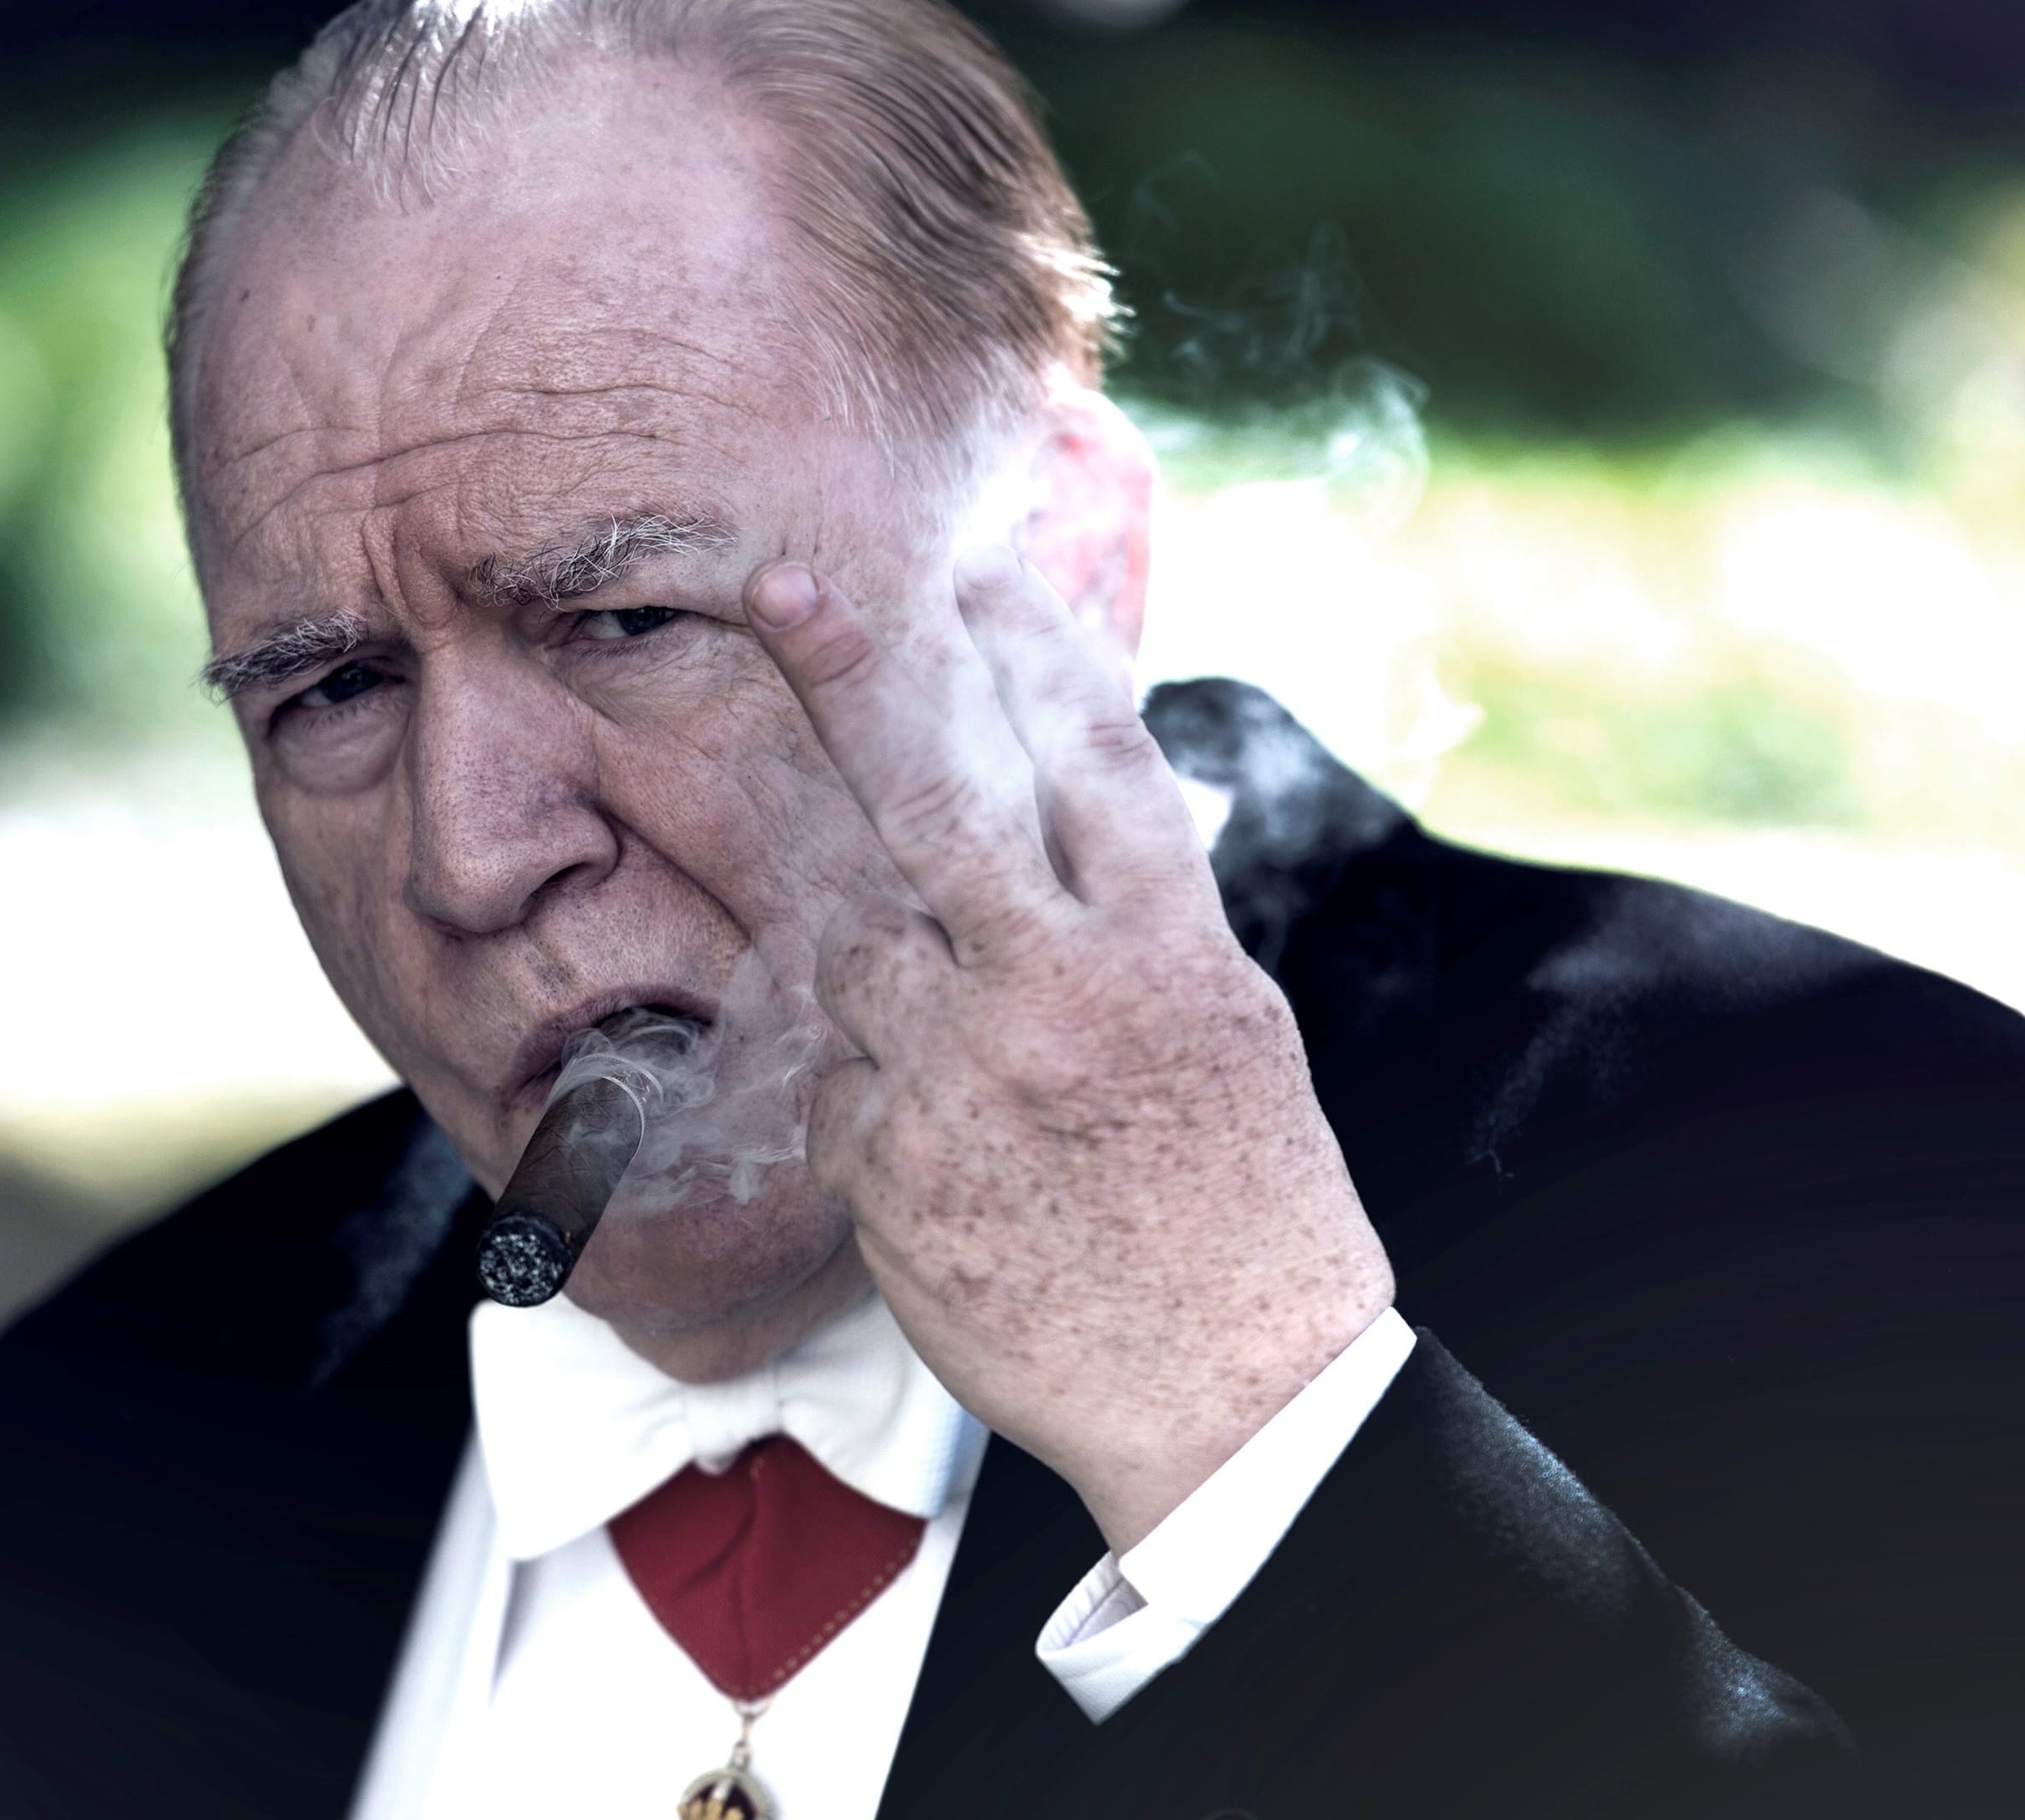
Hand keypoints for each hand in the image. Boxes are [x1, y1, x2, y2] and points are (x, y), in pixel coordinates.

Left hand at [744, 548, 1393, 1551]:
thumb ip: (1145, 918)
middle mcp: (1058, 990)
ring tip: (939, 1004)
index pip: (1090, 753)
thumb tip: (1075, 815)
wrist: (1227, 1395)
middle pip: (932, 794)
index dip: (1027, 645)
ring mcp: (961, 1075)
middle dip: (852, 673)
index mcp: (1167, 947)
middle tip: (781, 581)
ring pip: (853, 936)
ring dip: (865, 935)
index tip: (972, 563)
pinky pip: (833, 1072)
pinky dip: (863, 1079)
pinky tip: (935, 1135)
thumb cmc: (1243, 1206)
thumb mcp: (1231, 1028)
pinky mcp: (888, 1163)